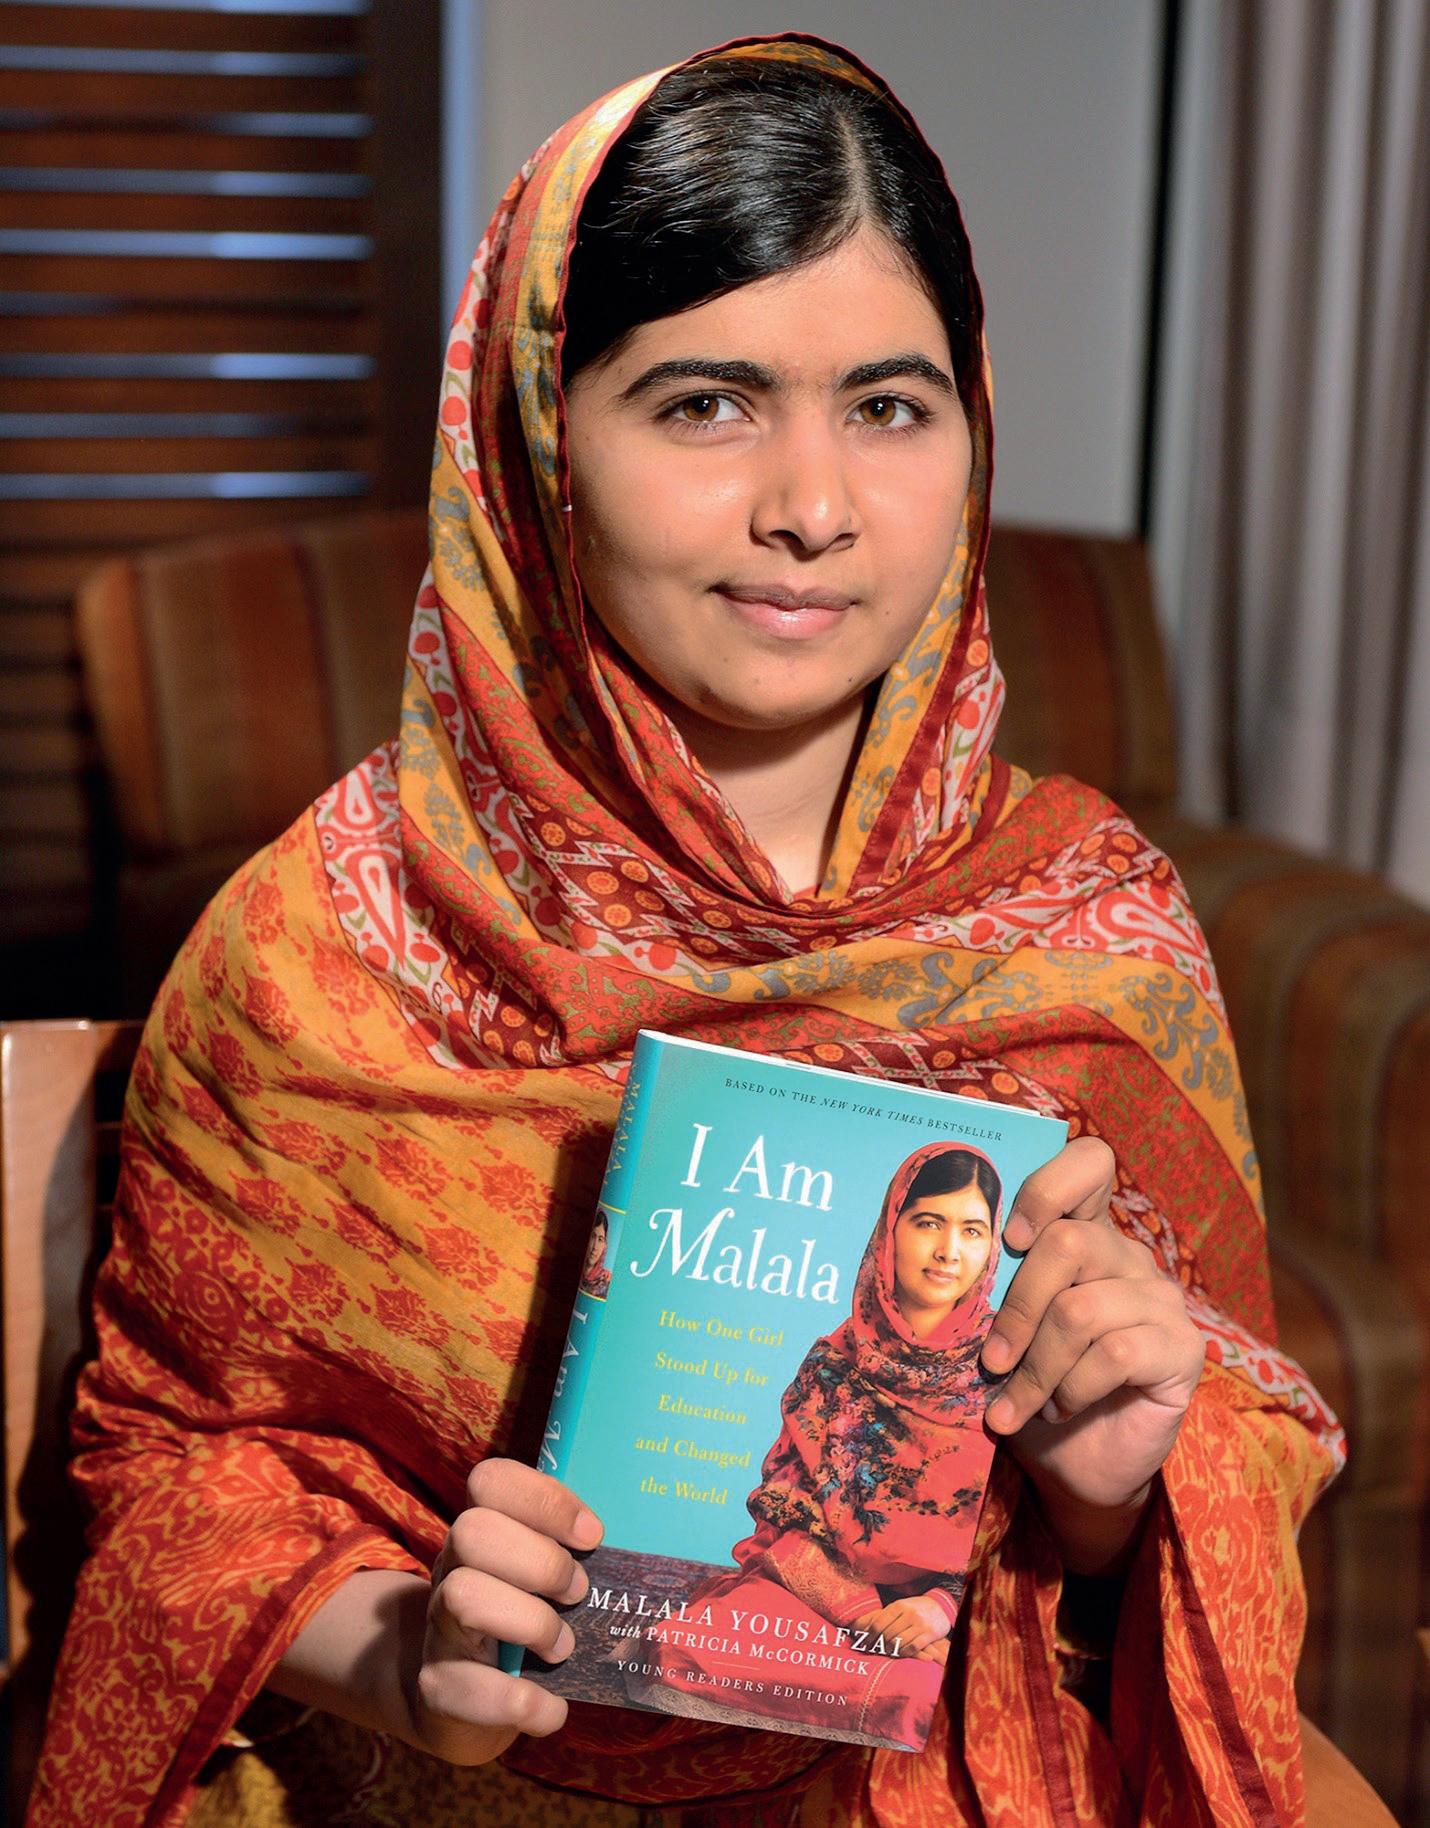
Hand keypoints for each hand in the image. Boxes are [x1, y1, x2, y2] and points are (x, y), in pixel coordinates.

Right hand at [404, 1458, 601, 1765]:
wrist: (455, 1700)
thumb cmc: (518, 1623)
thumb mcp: (536, 1577)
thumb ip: (571, 1552)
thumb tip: (645, 1540)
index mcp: (483, 1532)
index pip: (490, 1481)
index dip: (544, 1499)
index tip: (592, 1534)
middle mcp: (452, 1570)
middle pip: (473, 1531)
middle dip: (541, 1562)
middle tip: (579, 1592)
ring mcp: (439, 1628)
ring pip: (464, 1596)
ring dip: (530, 1622)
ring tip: (563, 1647)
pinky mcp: (437, 1688)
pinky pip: (468, 1689)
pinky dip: (522, 1702)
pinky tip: (552, 1709)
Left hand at [853, 1592, 952, 1657]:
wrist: (940, 1606)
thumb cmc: (915, 1608)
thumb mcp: (901, 1606)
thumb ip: (887, 1615)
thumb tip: (866, 1627)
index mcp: (899, 1605)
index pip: (879, 1623)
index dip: (869, 1635)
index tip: (864, 1643)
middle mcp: (908, 1613)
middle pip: (887, 1634)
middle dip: (878, 1644)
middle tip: (873, 1651)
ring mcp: (919, 1623)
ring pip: (899, 1641)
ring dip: (890, 1650)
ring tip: (885, 1653)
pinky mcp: (929, 1633)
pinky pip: (913, 1647)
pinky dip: (904, 1652)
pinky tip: (900, 1654)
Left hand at [980, 1138, 1204, 1565]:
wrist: (1077, 1467)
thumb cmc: (1032, 1389)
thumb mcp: (1003, 1334)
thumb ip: (993, 1294)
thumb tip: (951, 1272)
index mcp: (1084, 1236)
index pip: (1088, 1163)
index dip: (1047, 1187)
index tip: (1009, 1240)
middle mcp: (1127, 1256)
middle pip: (1068, 1243)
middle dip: (1017, 1309)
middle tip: (990, 1361)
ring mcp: (1159, 1299)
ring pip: (1082, 1309)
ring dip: (1037, 1368)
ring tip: (1018, 1404)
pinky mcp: (1182, 1346)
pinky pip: (1115, 1352)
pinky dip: (1073, 1388)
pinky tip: (1063, 1409)